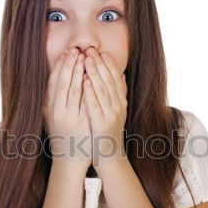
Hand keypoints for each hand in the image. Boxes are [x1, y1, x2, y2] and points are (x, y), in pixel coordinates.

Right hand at [43, 48, 91, 172]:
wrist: (69, 159)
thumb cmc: (62, 135)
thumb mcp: (53, 116)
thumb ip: (54, 99)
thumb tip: (57, 77)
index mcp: (48, 108)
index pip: (52, 82)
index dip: (59, 66)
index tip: (65, 53)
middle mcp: (56, 112)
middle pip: (61, 83)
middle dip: (68, 65)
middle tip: (75, 50)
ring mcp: (68, 118)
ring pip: (72, 90)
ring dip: (77, 72)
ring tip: (83, 58)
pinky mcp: (80, 123)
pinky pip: (84, 103)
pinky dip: (86, 89)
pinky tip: (89, 78)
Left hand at [81, 48, 127, 169]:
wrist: (110, 157)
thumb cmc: (109, 133)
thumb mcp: (117, 111)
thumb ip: (119, 94)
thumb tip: (122, 75)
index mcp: (121, 102)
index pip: (116, 79)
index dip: (108, 64)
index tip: (101, 51)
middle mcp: (118, 107)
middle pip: (109, 81)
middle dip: (99, 64)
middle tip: (90, 50)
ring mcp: (111, 116)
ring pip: (102, 90)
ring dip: (95, 73)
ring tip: (87, 59)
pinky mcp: (101, 124)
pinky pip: (95, 105)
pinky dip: (90, 92)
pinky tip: (85, 81)